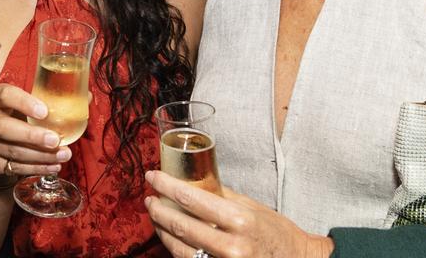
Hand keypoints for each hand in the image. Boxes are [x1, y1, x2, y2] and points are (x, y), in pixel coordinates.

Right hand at [0, 83, 69, 179]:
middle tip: (56, 140)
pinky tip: (53, 166)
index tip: (45, 111)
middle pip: (4, 127)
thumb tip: (88, 97)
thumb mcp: (25, 100)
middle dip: (33, 136)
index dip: (25, 103)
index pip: (6, 95)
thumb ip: (53, 98)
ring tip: (63, 155)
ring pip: (10, 150)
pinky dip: (34, 168)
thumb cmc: (13, 111)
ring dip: (40, 156)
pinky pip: (11, 168)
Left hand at [144, 170, 332, 257]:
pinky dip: (176, 249)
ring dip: (162, 231)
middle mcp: (231, 246)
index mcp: (239, 220)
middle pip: (180, 225)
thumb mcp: (253, 207)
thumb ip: (223, 195)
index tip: (153, 176)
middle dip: (158, 210)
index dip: (166, 186)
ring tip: (156, 216)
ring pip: (179, 248)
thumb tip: (194, 180)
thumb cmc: (276, 233)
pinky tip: (170, 238)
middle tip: (149, 198)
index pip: (191, 199)